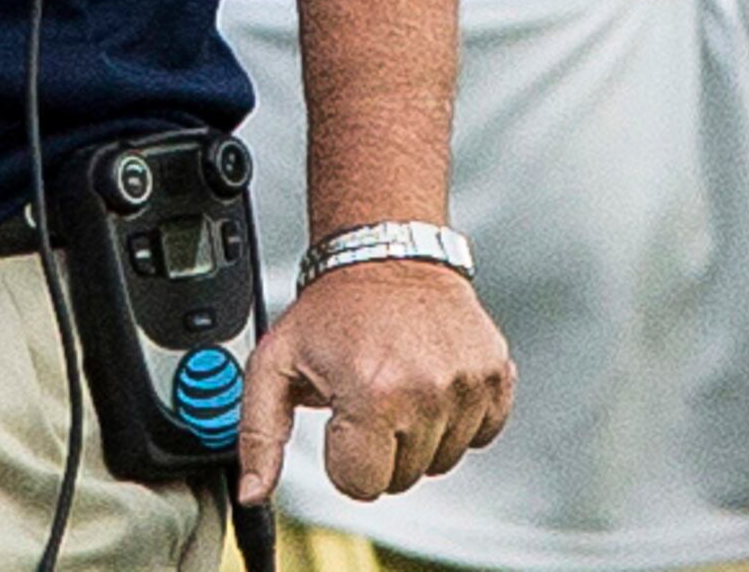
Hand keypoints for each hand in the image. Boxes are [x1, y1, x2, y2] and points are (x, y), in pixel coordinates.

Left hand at [239, 258, 513, 503]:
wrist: (386, 256)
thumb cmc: (330, 311)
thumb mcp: (275, 364)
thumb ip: (259, 433)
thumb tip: (252, 493)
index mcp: (372, 394)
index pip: (360, 485)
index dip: (341, 456)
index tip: (339, 417)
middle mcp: (426, 394)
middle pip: (401, 479)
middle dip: (377, 446)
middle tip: (364, 394)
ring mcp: (467, 387)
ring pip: (440, 462)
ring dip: (416, 433)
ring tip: (395, 382)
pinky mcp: (496, 379)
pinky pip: (480, 436)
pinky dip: (454, 418)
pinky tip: (428, 379)